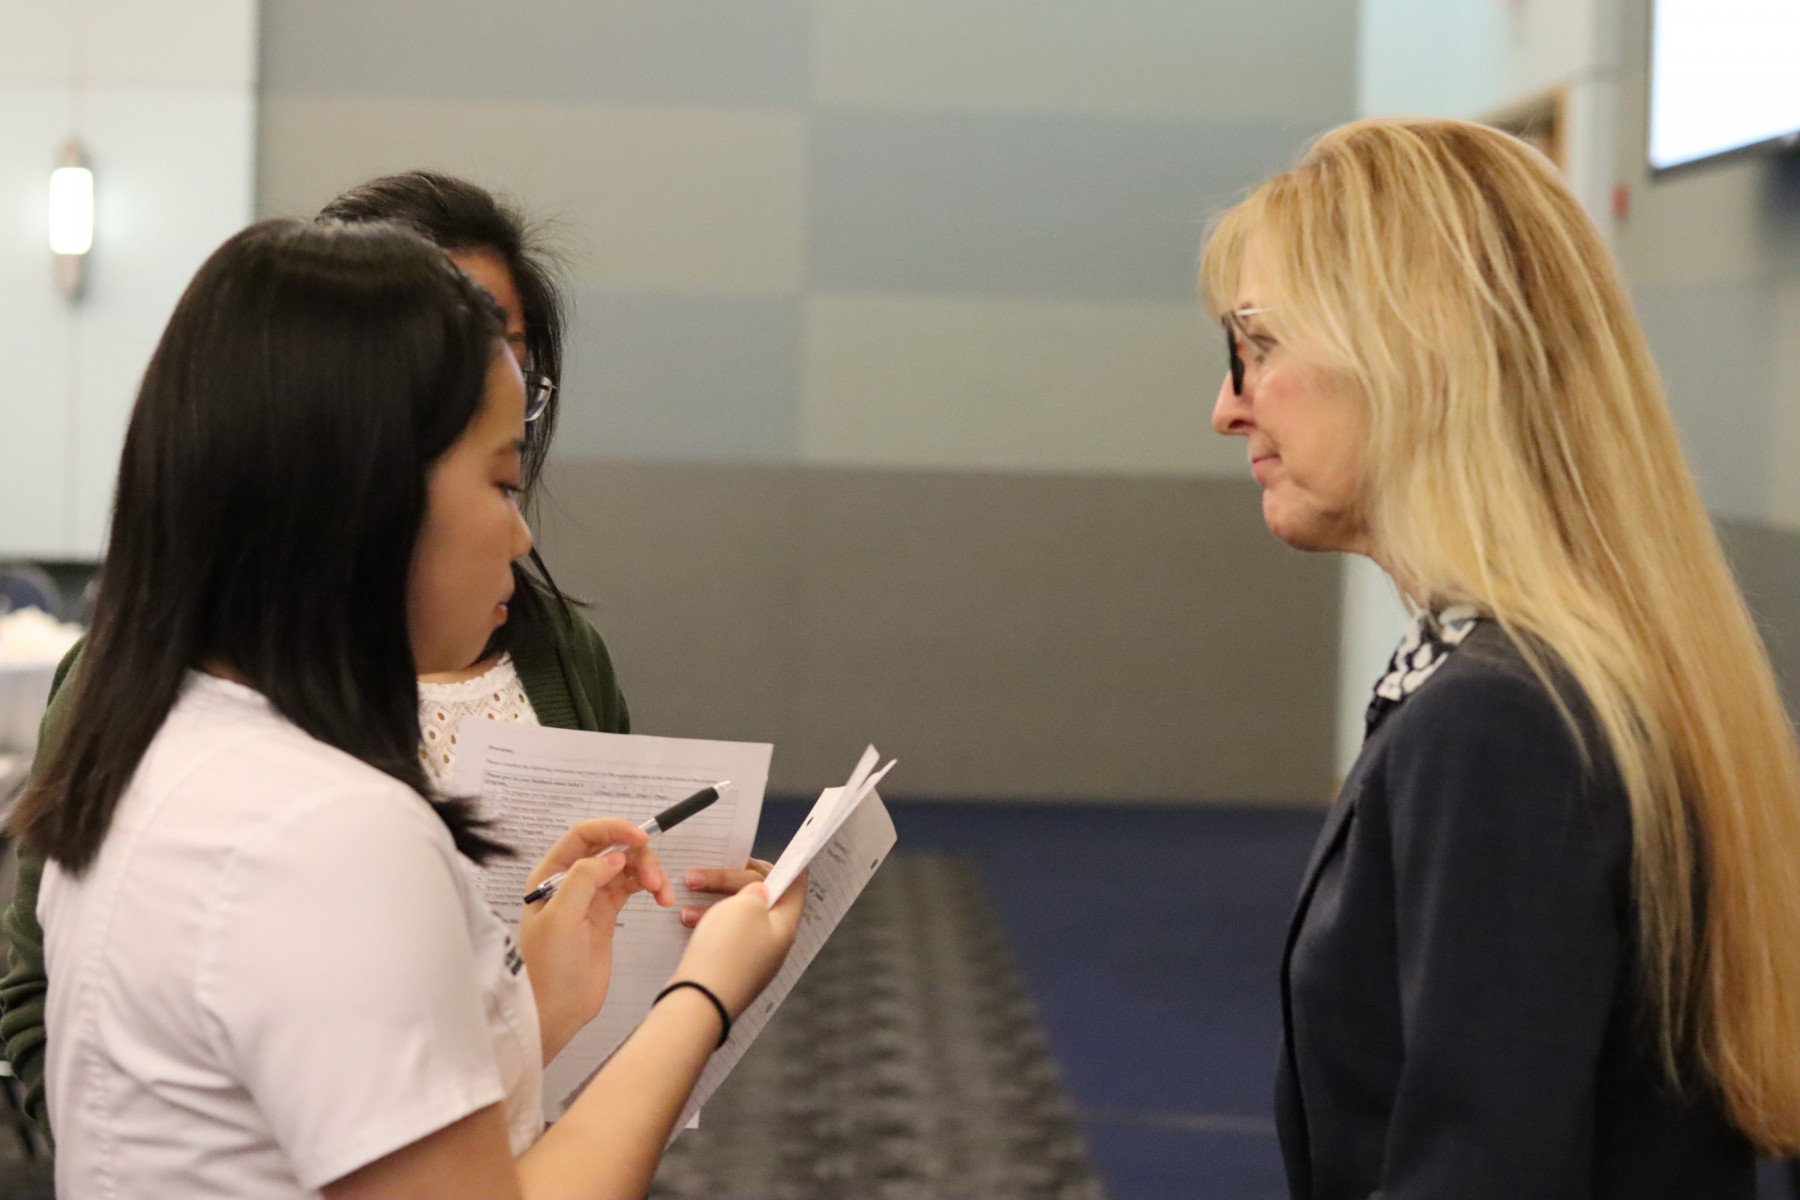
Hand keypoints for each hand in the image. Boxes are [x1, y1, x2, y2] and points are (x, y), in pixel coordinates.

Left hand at [519, 819, 677, 1063]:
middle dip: (637, 855)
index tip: (642, 838)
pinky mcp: (607, 912)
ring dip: (648, 871)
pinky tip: (662, 898)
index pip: (583, 836)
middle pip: (610, 847)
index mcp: (550, 875)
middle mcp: (570, 879)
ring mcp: (591, 896)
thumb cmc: (549, 968)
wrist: (557, 1010)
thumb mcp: (561, 919)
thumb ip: (583, 879)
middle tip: (655, 879)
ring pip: (626, 865)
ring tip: (662, 893)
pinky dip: (650, 886)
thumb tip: (613, 855)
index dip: (613, 829)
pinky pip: (632, 886)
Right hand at [669, 869, 805, 1018]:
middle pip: (762, 899)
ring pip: (738, 917)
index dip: (780, 865)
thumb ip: (756, 890)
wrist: (699, 1003)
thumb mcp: (745, 906)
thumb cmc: (727, 949)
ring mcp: (754, 958)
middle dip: (731, 881)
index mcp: (786, 924)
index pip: (796, 886)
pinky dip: (708, 924)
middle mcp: (775, 942)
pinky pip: (724, 938)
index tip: (757, 853)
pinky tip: (685, 920)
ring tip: (686, 895)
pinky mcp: (732, 970)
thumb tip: (761, 890)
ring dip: (713, 901)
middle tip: (701, 874)